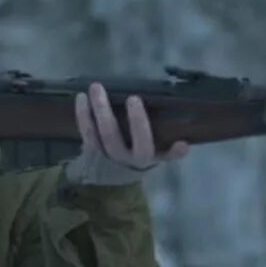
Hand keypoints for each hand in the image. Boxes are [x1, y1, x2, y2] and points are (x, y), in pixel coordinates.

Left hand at [64, 82, 190, 185]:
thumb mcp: (159, 157)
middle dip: (105, 111)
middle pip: (111, 135)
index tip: (134, 98)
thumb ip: (171, 152)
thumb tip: (184, 145)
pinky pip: (84, 133)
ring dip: (92, 110)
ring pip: (94, 134)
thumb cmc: (143, 156)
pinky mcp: (89, 152)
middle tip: (100, 86)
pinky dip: (82, 115)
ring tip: (93, 88)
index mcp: (143, 158)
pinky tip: (80, 98)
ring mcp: (103, 155)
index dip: (137, 122)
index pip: (142, 142)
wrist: (117, 180)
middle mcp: (121, 158)